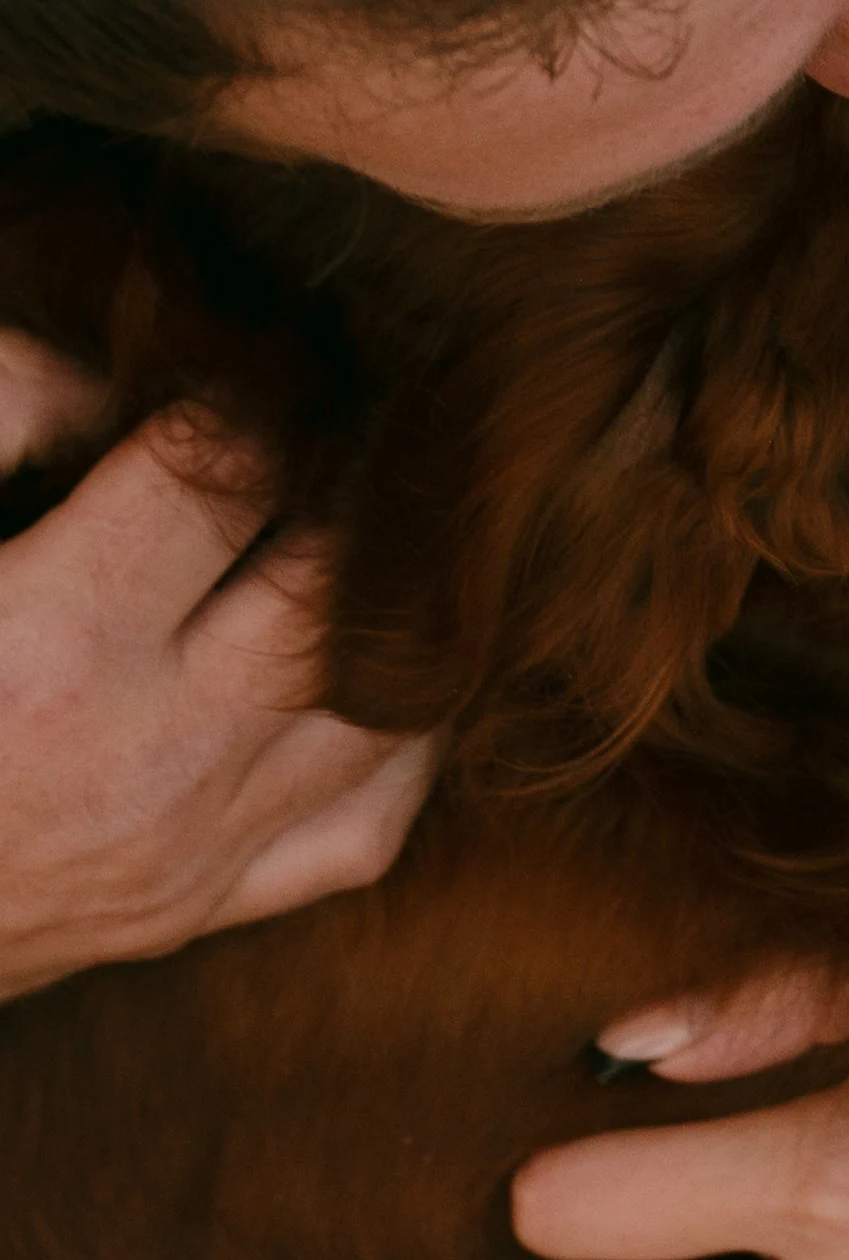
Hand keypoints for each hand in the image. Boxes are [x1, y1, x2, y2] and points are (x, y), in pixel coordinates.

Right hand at [0, 335, 432, 995]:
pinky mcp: (197, 907)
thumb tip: (105, 359)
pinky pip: (367, 821)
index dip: (249, 388)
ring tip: (378, 520)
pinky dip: (399, 737)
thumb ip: (6, 413)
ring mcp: (189, 848)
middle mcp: (145, 757)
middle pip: (330, 579)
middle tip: (349, 413)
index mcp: (46, 650)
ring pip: (386, 700)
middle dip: (351, 480)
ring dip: (399, 599)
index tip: (254, 351)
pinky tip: (376, 662)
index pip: (223, 475)